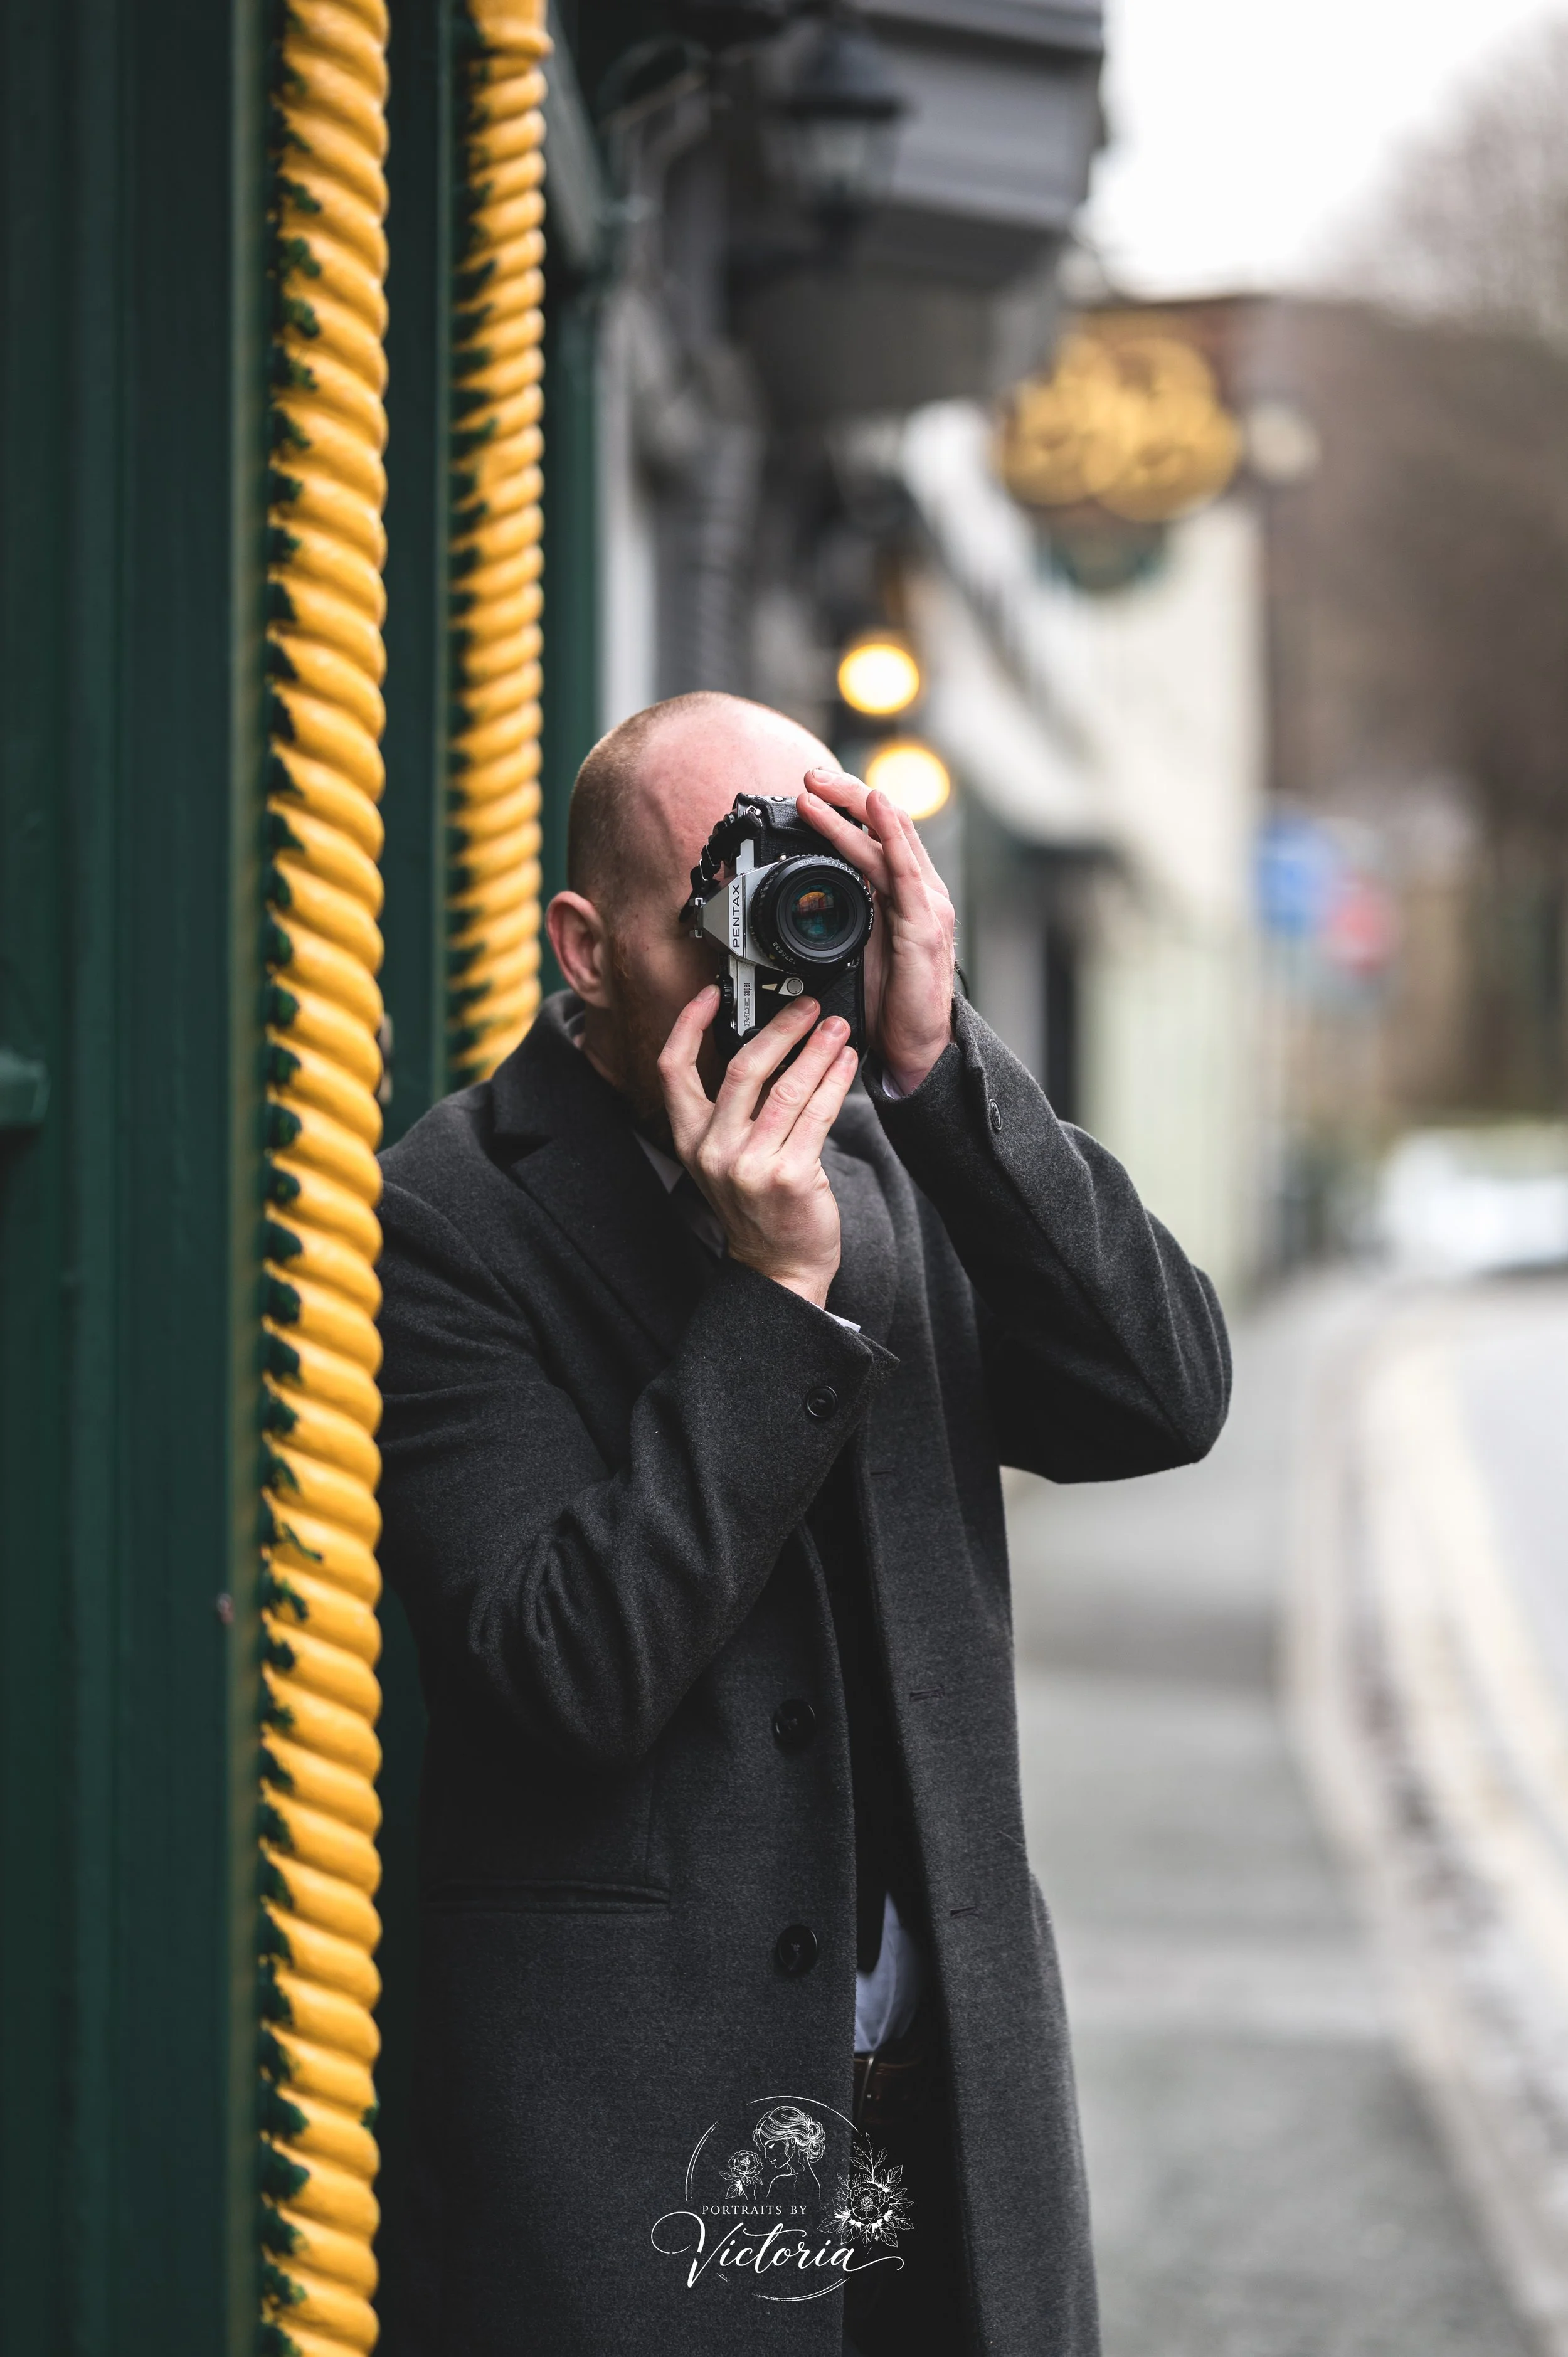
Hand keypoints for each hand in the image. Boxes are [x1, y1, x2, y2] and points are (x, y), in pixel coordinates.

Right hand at [658, 986, 859, 1308]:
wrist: (778, 1267)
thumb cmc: (758, 1209)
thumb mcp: (725, 1159)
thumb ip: (730, 1111)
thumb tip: (762, 1049)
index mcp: (690, 1139)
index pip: (674, 1068)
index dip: (689, 1023)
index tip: (711, 993)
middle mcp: (714, 1150)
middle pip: (743, 1068)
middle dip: (781, 1028)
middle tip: (806, 1007)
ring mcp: (750, 1164)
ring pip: (786, 1088)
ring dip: (817, 1050)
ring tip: (836, 1029)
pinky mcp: (789, 1175)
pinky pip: (816, 1114)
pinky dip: (834, 1082)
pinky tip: (845, 1064)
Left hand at [797, 768, 956, 1095]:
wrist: (916, 1045)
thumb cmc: (891, 1002)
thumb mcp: (861, 946)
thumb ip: (848, 914)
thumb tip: (812, 894)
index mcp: (905, 895)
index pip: (879, 835)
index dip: (849, 807)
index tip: (813, 790)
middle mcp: (921, 891)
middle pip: (886, 826)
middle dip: (846, 795)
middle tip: (810, 776)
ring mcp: (926, 905)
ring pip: (889, 840)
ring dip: (852, 809)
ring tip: (819, 787)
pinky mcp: (924, 925)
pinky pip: (905, 871)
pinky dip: (892, 835)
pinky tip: (878, 809)